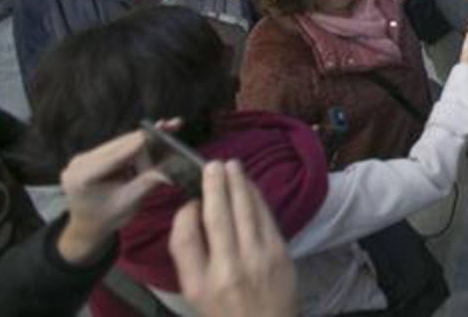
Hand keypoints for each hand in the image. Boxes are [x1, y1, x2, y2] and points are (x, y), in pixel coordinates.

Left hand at [57, 124, 174, 264]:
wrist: (87, 227)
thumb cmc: (107, 219)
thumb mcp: (129, 203)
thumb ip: (147, 182)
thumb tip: (170, 168)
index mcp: (83, 177)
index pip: (117, 156)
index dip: (141, 143)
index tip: (162, 131)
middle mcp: (79, 163)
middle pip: (119, 145)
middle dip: (147, 137)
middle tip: (170, 125)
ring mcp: (83, 158)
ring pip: (120, 143)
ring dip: (143, 139)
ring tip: (166, 127)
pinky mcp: (90, 156)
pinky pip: (116, 147)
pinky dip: (134, 145)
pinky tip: (152, 136)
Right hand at [169, 161, 296, 316]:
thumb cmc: (226, 309)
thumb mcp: (195, 292)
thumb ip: (190, 254)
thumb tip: (194, 210)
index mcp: (199, 284)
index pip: (185, 239)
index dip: (186, 214)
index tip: (190, 199)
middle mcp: (228, 270)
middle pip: (218, 218)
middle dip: (215, 187)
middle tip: (212, 164)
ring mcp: (258, 260)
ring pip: (246, 212)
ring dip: (239, 185)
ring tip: (231, 165)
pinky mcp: (281, 254)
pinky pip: (266, 217)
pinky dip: (257, 198)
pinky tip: (249, 186)